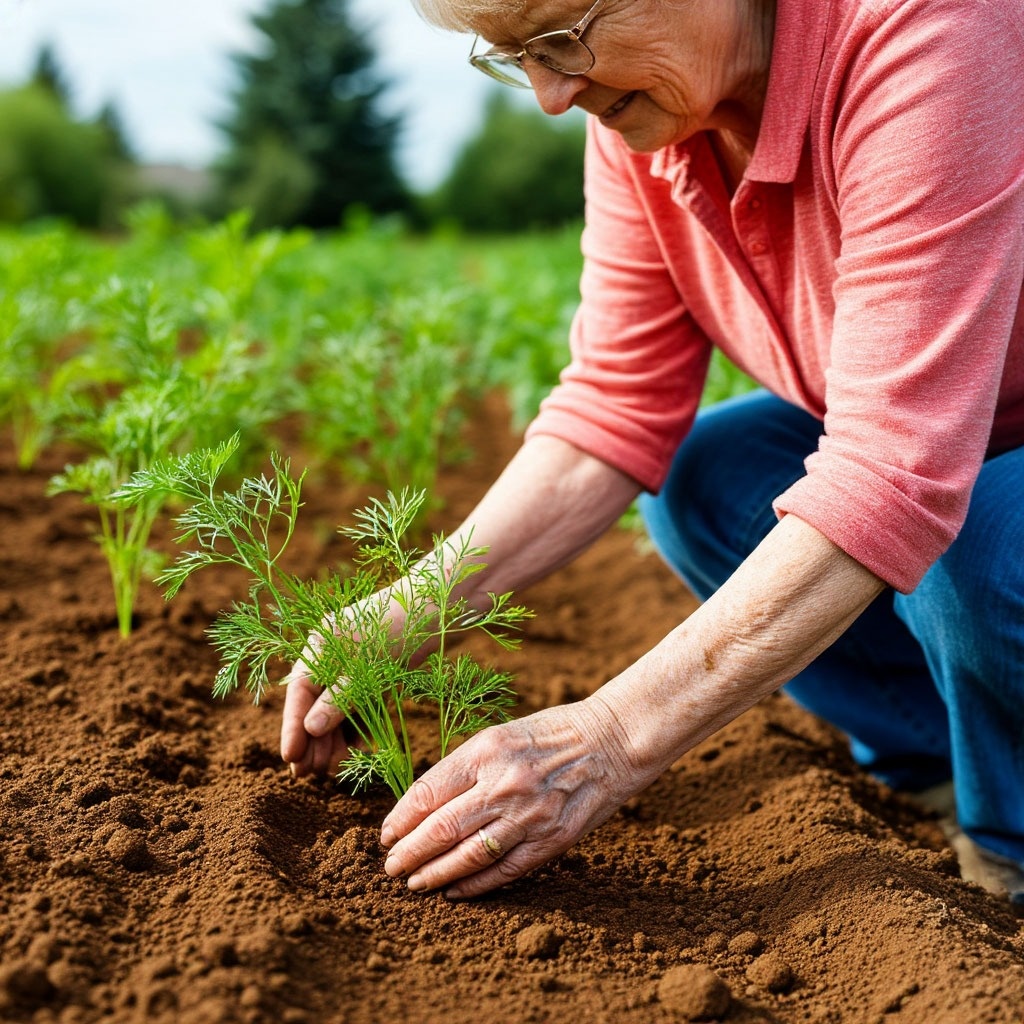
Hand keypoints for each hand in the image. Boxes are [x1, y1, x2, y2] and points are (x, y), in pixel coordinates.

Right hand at [280, 589, 411, 777]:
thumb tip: (310, 731)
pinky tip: (350, 751)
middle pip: (312, 704)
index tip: (290, 757)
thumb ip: (337, 702)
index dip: (292, 727)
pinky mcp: (370, 675)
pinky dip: (351, 727)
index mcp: (319, 644)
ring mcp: (350, 665)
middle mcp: (329, 655)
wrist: (437, 607)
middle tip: (308, 774)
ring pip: (333, 708)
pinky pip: (353, 706)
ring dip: (330, 738)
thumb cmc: (399, 631)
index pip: (298, 692)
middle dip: (311, 739)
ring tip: (330, 769)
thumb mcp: (366, 671)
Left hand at [378, 696, 643, 897]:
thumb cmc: (552, 733)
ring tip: (414, 883)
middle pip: (441, 828)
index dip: (401, 819)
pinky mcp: (553, 840)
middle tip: (390, 867)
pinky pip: (505, 871)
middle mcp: (504, 783)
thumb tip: (426, 805)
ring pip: (469, 856)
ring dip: (435, 874)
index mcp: (486, 750)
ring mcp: (530, 815)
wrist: (613, 740)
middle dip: (409, 853)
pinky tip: (455, 891)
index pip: (428, 792)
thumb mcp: (502, 735)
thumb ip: (466, 768)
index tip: (386, 835)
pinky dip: (475, 885)